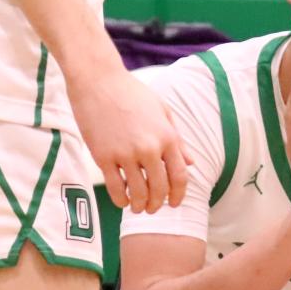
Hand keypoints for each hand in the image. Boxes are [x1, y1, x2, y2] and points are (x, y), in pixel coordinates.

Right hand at [70, 66, 188, 213]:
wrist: (98, 81)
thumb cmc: (131, 93)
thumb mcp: (162, 111)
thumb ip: (177, 140)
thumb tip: (191, 163)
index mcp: (167, 136)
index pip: (179, 177)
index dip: (178, 195)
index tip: (174, 204)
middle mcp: (149, 147)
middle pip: (159, 189)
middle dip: (157, 204)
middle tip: (152, 208)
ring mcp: (125, 153)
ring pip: (137, 193)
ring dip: (139, 206)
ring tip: (136, 207)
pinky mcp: (103, 156)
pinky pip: (115, 188)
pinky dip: (120, 199)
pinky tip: (122, 199)